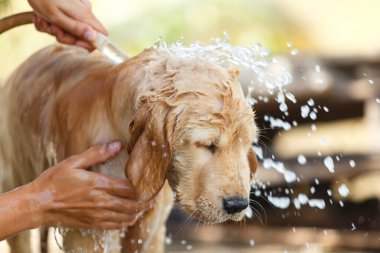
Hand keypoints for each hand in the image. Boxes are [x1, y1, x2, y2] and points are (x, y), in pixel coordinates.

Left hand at [28, 0, 107, 49]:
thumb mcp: (56, 16)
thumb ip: (76, 28)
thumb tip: (93, 37)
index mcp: (84, 15)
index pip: (102, 35)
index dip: (90, 43)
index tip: (76, 42)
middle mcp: (84, 13)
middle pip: (83, 36)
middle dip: (65, 36)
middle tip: (52, 27)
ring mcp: (77, 11)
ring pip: (70, 31)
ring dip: (53, 29)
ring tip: (42, 19)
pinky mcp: (69, 10)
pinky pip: (63, 24)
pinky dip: (50, 24)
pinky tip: (40, 16)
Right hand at [29, 141, 152, 229]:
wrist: (38, 205)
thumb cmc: (54, 181)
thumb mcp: (74, 162)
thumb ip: (97, 153)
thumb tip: (117, 144)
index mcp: (99, 185)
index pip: (131, 189)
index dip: (146, 187)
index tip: (155, 183)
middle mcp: (102, 203)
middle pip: (134, 205)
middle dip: (148, 202)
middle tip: (156, 196)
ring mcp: (98, 216)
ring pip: (127, 218)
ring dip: (140, 212)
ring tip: (146, 204)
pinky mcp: (93, 224)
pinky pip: (116, 226)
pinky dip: (127, 221)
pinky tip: (130, 215)